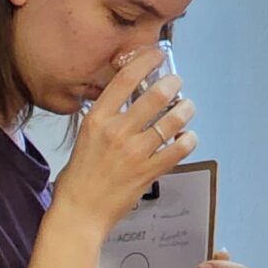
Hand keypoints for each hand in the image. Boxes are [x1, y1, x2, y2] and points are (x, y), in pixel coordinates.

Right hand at [50, 50, 194, 237]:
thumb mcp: (85, 138)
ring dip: (185, 109)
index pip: (125, 79)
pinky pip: (180, 148)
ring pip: (174, 119)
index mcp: (96, 120)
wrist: (79, 212)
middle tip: (176, 84)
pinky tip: (186, 138)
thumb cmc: (79, 178)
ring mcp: (135, 152)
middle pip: (156, 94)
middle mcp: (117, 131)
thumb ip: (107, 119)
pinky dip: (189, 140)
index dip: (146, 61)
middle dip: (173, 84)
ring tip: (186, 108)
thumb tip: (131, 102)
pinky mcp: (149, 171)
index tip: (157, 56)